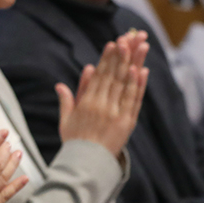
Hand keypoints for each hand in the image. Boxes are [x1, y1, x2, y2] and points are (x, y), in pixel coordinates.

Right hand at [57, 31, 148, 156]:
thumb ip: (66, 100)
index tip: (113, 44)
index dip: (107, 59)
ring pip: (126, 84)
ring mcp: (116, 113)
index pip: (99, 76)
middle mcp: (102, 105)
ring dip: (134, 63)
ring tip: (140, 46)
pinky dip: (138, 85)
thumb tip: (61, 84)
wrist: (86, 164)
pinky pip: (134, 100)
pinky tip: (142, 70)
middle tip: (129, 38)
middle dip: (122, 55)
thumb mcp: (65, 120)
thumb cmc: (74, 142)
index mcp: (86, 103)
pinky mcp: (127, 122)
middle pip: (114, 75)